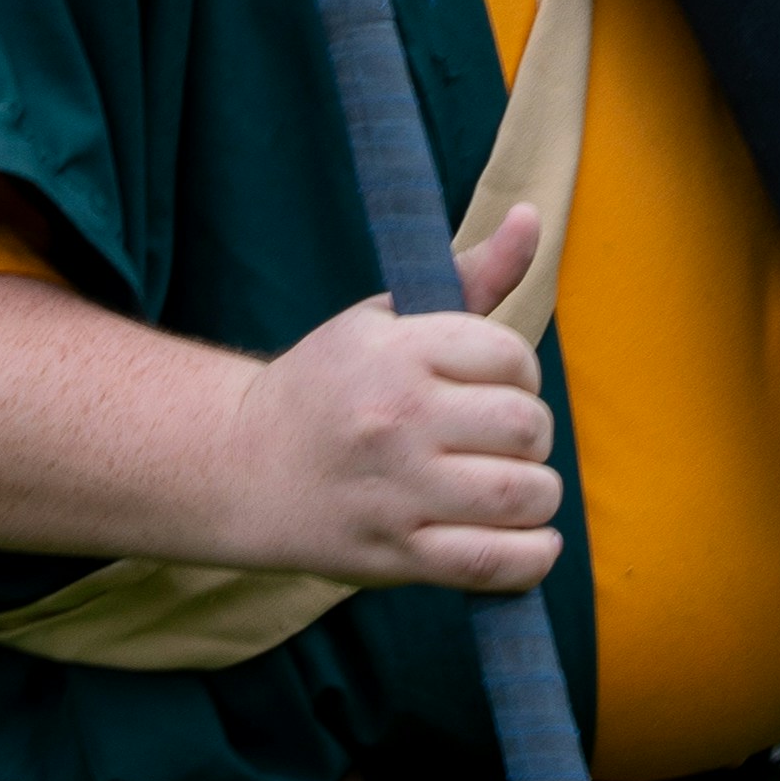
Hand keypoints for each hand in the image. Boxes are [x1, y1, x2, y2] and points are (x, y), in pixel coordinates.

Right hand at [227, 200, 561, 595]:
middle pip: (525, 426)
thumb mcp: (385, 318)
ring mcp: (397, 492)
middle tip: (504, 439)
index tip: (495, 385)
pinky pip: (494, 564)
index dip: (519, 372)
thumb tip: (531, 216)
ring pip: (522, 495)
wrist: (240, 466)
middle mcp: (397, 419)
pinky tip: (532, 540)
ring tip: (514, 487)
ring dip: (538, 493)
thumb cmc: (329, 385)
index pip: (511, 356)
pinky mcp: (397, 555)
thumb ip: (470, 277)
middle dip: (531, 433)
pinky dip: (532, 557)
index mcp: (397, 352)